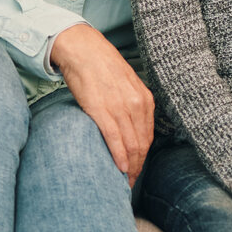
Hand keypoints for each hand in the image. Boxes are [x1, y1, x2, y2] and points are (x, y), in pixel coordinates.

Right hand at [51, 22, 154, 185]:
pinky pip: (114, 138)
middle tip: (130, 182)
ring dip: (128, 166)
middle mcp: (136, 104)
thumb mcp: (127, 86)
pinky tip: (119, 168)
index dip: (143, 158)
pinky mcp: (101, 109)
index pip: (148, 137)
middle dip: (137, 167)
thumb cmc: (102, 68)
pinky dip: (118, 156)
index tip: (137, 170)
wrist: (83, 50)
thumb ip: (132, 106)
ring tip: (123, 180)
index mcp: (145, 99)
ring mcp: (120, 107)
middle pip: (141, 144)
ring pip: (130, 144)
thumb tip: (131, 128)